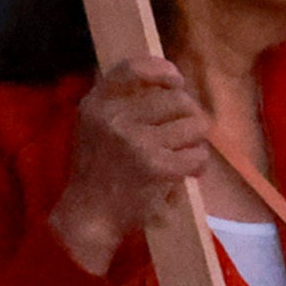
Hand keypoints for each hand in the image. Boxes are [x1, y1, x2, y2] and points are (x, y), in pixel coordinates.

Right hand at [52, 57, 207, 272]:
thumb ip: (121, 102)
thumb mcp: (94, 126)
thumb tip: (171, 81)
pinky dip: (197, 165)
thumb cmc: (96, 171)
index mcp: (97, 104)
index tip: (176, 81)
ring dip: (195, 142)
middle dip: (190, 116)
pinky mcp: (157, 167)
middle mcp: (115, 118)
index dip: (162, 69)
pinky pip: (198, 155)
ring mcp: (137, 143)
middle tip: (184, 134)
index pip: (133, 69)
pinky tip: (185, 173)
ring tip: (182, 155)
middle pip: (178, 99)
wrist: (88, 217)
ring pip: (195, 125)